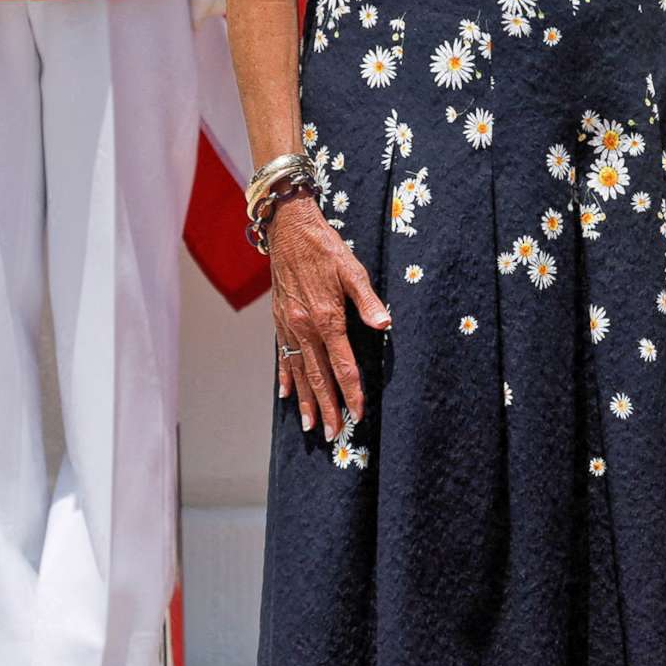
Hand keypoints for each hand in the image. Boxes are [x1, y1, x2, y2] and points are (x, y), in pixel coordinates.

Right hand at [269, 196, 390, 435]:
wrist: (289, 231)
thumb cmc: (326, 248)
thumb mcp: (353, 270)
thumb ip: (368, 300)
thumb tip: (386, 324)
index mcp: (327, 318)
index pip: (343, 365)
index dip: (352, 391)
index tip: (358, 413)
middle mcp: (305, 328)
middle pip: (319, 377)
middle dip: (327, 407)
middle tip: (332, 434)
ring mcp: (289, 326)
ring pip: (299, 371)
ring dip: (305, 400)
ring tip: (309, 425)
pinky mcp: (280, 320)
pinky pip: (282, 355)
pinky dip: (285, 376)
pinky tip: (286, 394)